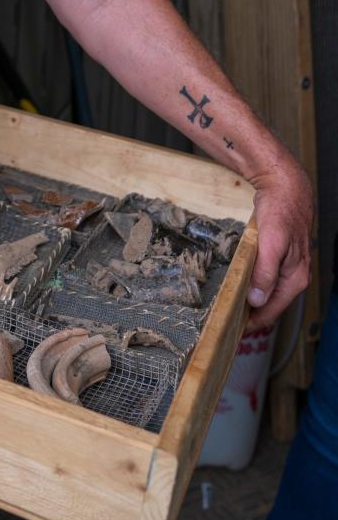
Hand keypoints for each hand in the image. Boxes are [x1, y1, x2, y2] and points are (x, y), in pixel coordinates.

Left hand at [246, 157, 313, 328]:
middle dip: (250, 315)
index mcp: (294, 279)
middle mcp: (293, 277)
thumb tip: (257, 300)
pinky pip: (265, 278)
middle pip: (270, 305)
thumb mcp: (271, 243)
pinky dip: (252, 285)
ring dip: (250, 301)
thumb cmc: (280, 212)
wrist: (285, 187)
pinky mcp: (279, 256)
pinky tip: (239, 285)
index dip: (252, 324)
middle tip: (224, 322)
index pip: (271, 312)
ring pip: (267, 292)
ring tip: (229, 307)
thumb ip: (265, 273)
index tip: (231, 332)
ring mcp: (287, 267)